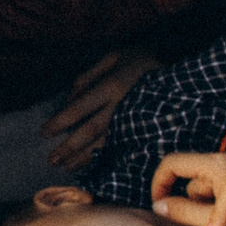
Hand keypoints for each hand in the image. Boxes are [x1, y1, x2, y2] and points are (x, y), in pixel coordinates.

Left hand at [42, 49, 161, 170]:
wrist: (182, 74)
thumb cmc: (140, 61)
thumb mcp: (113, 57)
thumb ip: (88, 77)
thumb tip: (68, 99)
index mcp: (111, 86)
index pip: (80, 108)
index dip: (60, 122)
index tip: (44, 133)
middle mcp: (120, 107)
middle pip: (89, 131)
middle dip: (68, 147)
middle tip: (51, 160)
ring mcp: (133, 121)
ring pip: (104, 144)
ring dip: (83, 158)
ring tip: (65, 167)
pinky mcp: (142, 130)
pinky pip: (119, 147)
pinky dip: (103, 158)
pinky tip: (90, 165)